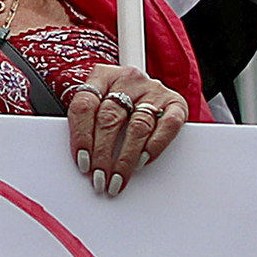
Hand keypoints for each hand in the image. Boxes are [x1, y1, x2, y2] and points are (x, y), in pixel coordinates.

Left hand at [67, 66, 187, 196]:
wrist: (148, 77)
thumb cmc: (119, 101)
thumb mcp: (100, 103)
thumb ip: (90, 124)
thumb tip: (84, 162)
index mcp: (103, 76)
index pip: (85, 105)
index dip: (81, 135)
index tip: (82, 162)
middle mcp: (128, 80)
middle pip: (110, 118)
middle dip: (102, 154)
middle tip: (99, 179)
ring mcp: (153, 90)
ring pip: (138, 125)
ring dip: (126, 158)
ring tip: (118, 179)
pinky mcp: (175, 103)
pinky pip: (168, 125)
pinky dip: (155, 146)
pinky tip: (143, 162)